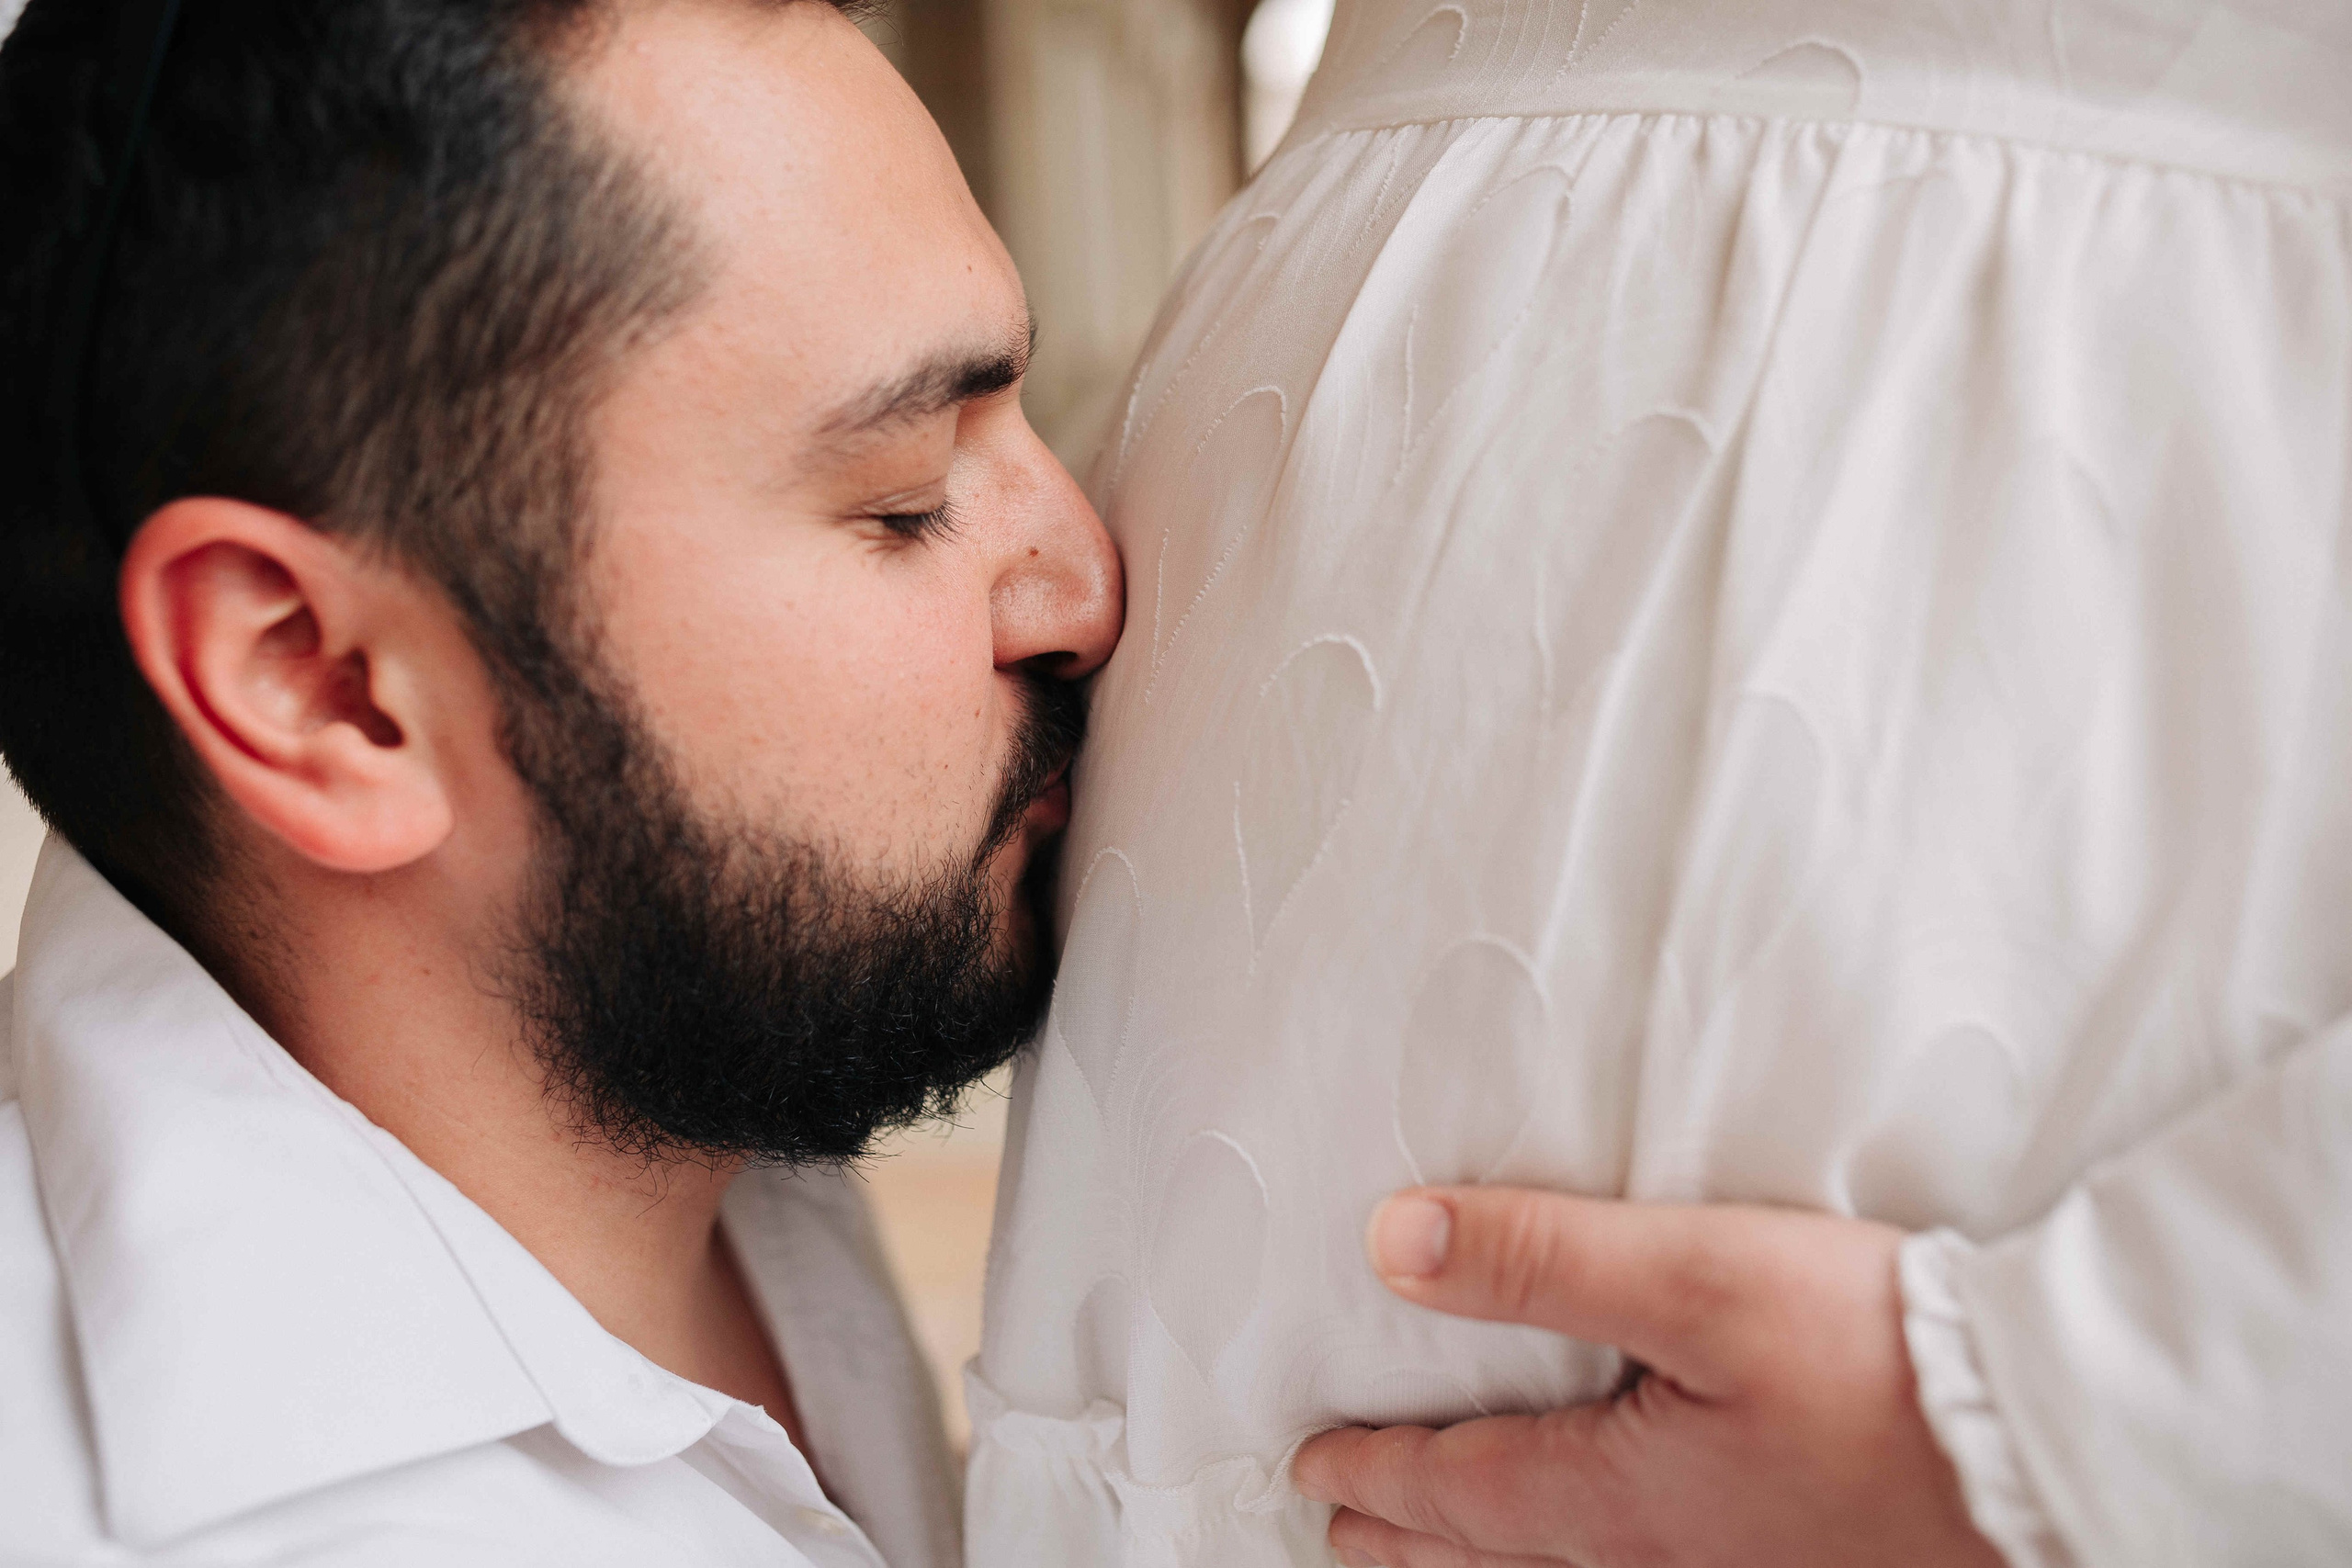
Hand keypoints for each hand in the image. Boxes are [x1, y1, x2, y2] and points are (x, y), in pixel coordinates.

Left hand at [1289, 1188, 2006, 1567]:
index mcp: (1622, 1493)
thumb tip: (1395, 1243)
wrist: (2047, 1444)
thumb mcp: (1693, 1277)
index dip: (1380, 1472)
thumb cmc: (1877, 1358)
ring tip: (1443, 1560)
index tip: (1314, 1467)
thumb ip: (1538, 1258)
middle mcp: (1666, 1558)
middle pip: (1501, 1557)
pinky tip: (1614, 1554)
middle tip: (1342, 1532)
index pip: (1463, 1487)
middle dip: (1412, 1542)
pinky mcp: (1801, 1567)